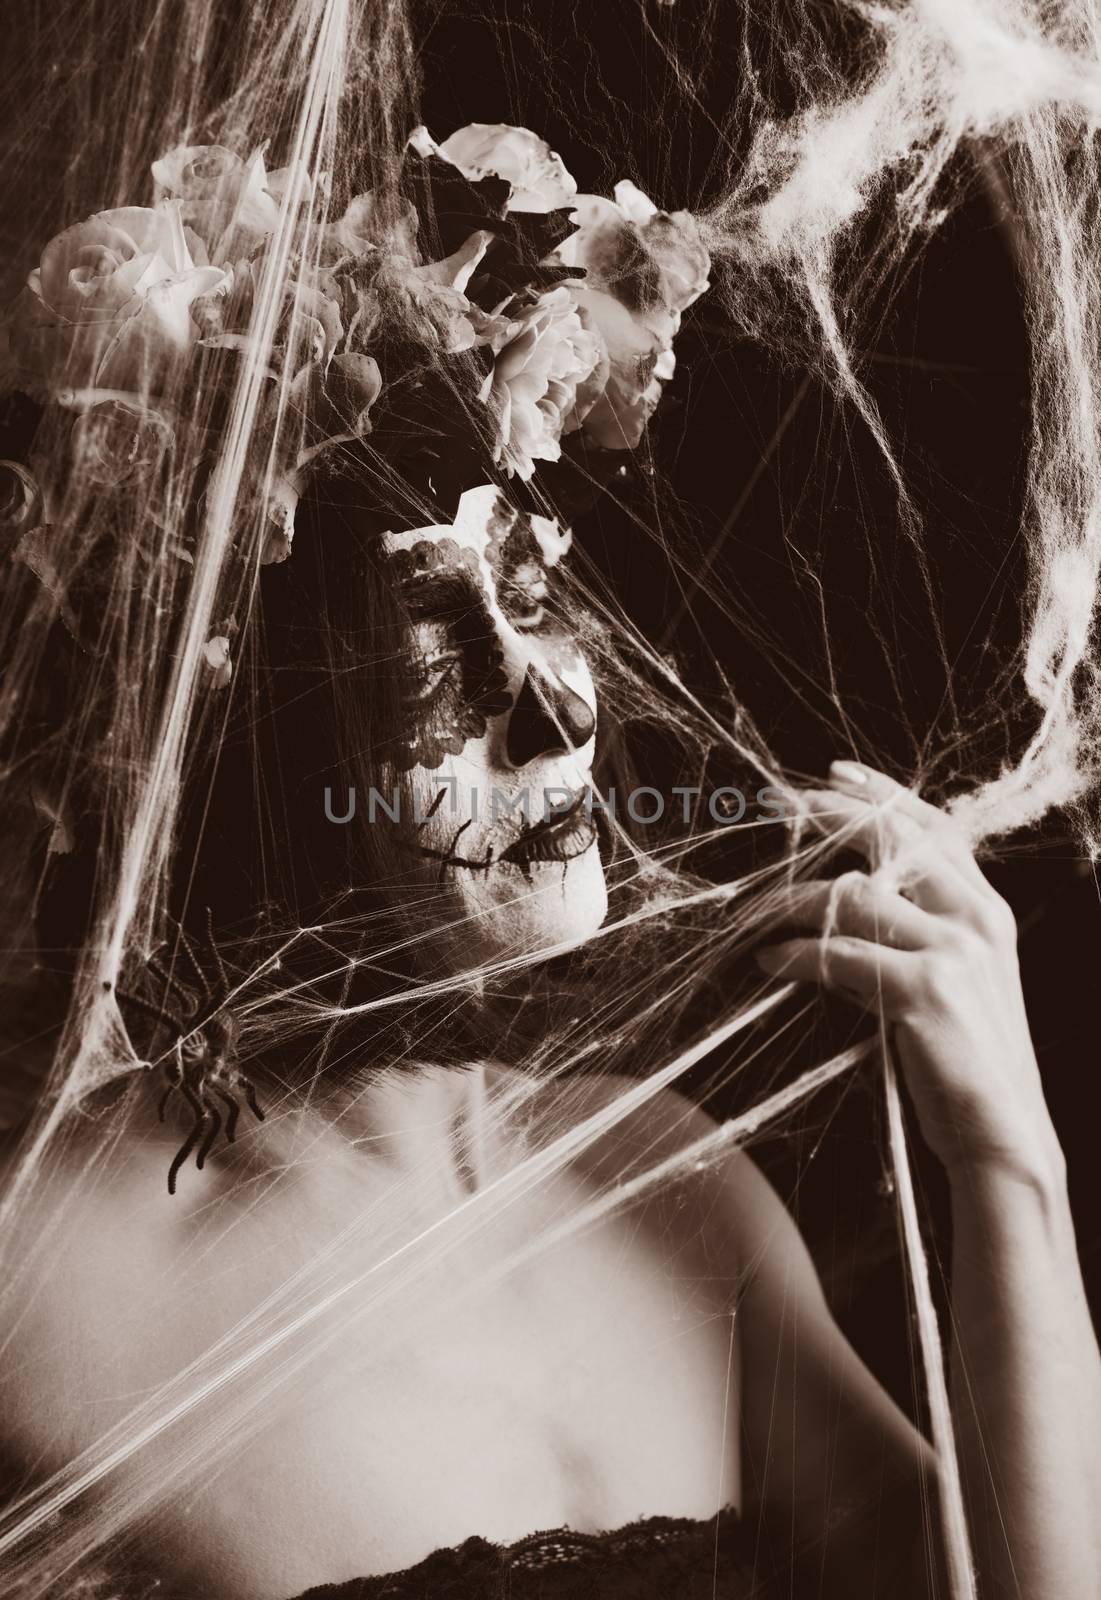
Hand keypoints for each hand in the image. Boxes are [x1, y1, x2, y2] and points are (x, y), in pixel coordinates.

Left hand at [754, 761, 1063, 1186]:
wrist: (1002, 1132)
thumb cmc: (966, 1061)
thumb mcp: (954, 981)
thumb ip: (914, 935)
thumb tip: (845, 902)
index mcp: (985, 909)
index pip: (934, 826)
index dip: (883, 793)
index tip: (835, 774)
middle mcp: (975, 917)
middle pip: (895, 838)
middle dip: (831, 814)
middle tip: (778, 805)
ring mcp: (953, 950)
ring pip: (853, 894)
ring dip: (791, 900)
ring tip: (753, 915)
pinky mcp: (925, 989)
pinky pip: (839, 953)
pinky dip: (794, 954)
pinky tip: (771, 962)